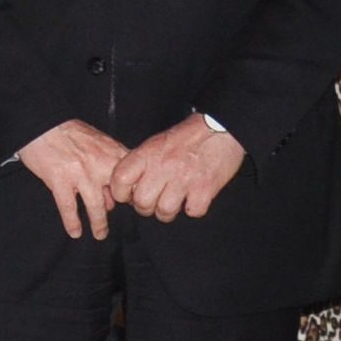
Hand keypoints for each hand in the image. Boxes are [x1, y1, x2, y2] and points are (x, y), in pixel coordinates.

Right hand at [15, 120, 126, 241]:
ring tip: (100, 234)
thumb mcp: (97, 140)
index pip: (131, 179)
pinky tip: (75, 232)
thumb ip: (109, 162)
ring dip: (99, 224)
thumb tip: (113, 191)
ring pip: (96, 206)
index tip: (131, 205)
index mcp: (111, 152)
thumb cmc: (68, 131)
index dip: (133, 194)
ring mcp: (80, 174)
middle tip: (119, 221)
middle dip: (118, 212)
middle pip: (117, 196)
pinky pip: (69, 208)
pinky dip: (73, 222)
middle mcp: (99, 164)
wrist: (41, 124)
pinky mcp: (60, 180)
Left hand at [112, 114, 246, 222]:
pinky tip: (193, 198)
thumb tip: (129, 188)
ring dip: (168, 211)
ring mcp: (184, 179)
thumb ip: (141, 164)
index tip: (127, 195)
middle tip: (154, 201)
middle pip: (142, 202)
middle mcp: (163, 167)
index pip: (120, 180)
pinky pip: (192, 212)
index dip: (120, 193)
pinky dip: (192, 209)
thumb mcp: (156, 143)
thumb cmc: (187, 137)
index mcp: (148, 154)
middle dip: (146, 207)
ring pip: (164, 211)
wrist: (219, 129)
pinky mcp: (205, 189)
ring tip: (173, 202)